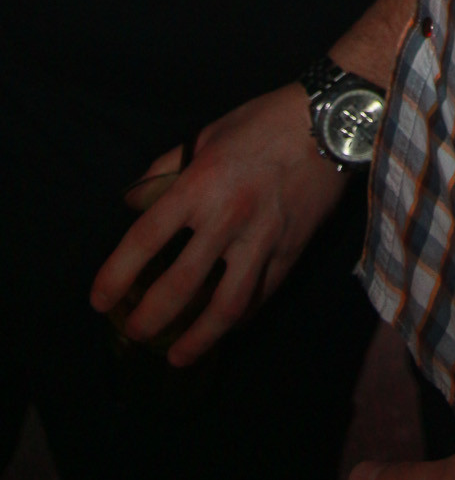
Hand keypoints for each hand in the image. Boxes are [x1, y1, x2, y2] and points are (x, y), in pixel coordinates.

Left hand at [89, 82, 345, 366]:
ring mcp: (263, 239)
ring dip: (196, 339)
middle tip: (134, 334)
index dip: (116, 275)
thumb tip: (132, 203)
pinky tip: (224, 328)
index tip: (100, 300)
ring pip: (225, 306)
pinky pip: (261, 296)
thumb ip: (166, 169)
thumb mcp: (208, 135)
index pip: (145, 239)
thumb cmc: (262, 122)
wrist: (330, 122)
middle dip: (149, 319)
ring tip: (176, 358)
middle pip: (179, 284)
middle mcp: (227, 218)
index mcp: (199, 184)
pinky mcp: (292, 251)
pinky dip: (239, 318)